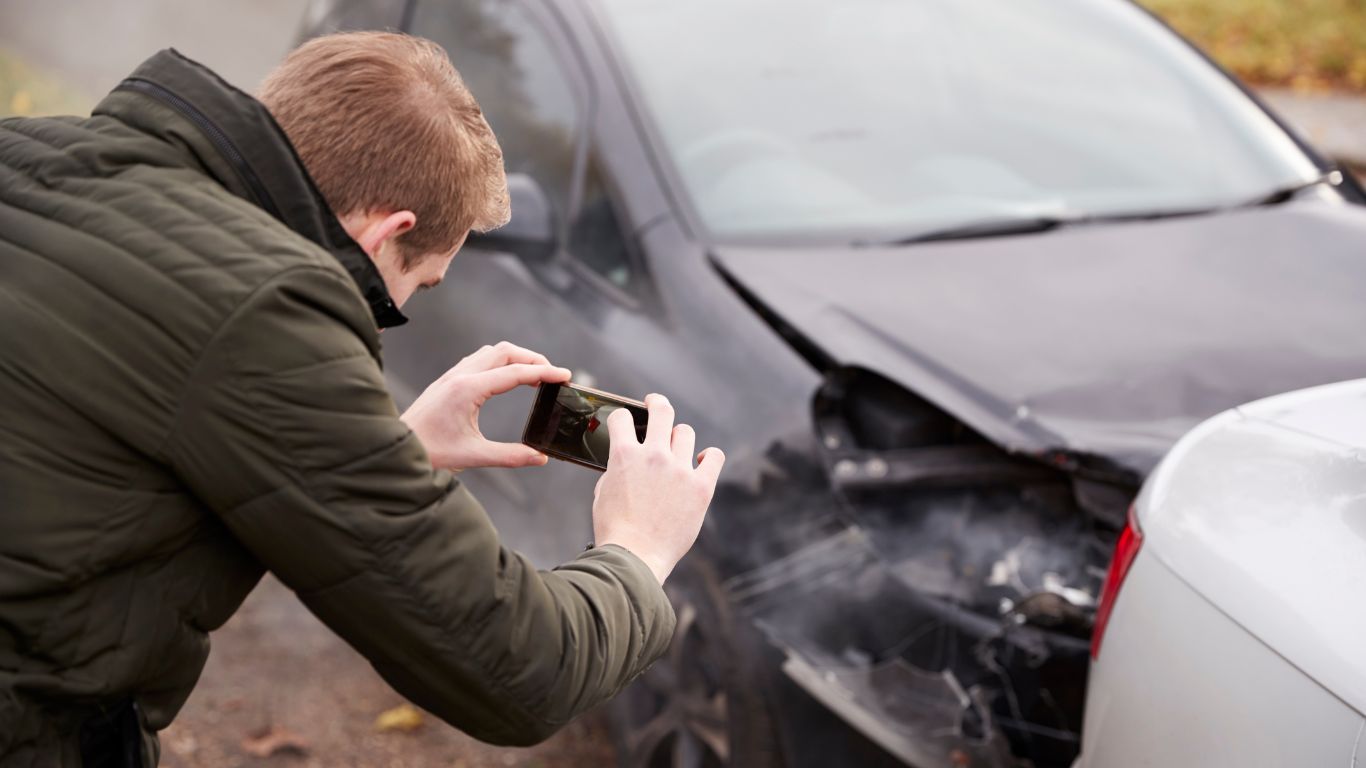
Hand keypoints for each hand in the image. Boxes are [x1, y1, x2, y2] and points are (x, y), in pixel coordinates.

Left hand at [402, 341, 570, 469]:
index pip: (515, 373)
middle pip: (505, 351)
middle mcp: (460, 376)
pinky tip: (506, 378)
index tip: (565, 376)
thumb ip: (510, 456)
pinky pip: (479, 359)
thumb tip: (541, 457)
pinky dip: (500, 362)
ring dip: (516, 358)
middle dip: (533, 359)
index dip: (544, 372)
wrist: (394, 447)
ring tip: (534, 375)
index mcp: (468, 390)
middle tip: (552, 376)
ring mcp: (452, 375)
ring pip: (491, 352)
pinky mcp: (447, 380)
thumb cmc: (429, 452)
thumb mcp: (473, 456)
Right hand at [592, 394, 724, 583]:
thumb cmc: (615, 530)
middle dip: (657, 404)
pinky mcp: (701, 487)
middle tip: (655, 404)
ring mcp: (680, 470)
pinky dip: (709, 457)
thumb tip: (626, 460)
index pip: (623, 418)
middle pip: (662, 411)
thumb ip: (617, 469)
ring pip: (685, 432)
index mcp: (624, 455)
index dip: (622, 418)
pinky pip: (714, 457)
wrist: (634, 558)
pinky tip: (701, 462)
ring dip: (678, 438)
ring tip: (676, 448)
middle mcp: (654, 456)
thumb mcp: (603, 492)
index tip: (626, 422)